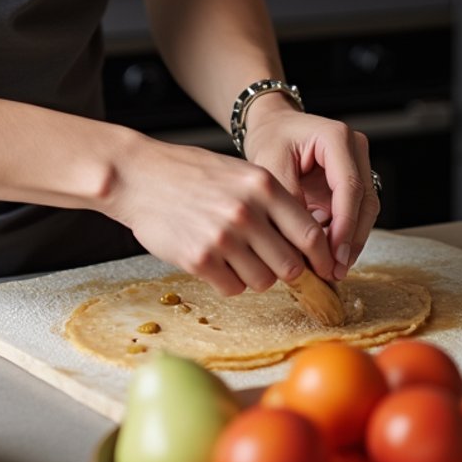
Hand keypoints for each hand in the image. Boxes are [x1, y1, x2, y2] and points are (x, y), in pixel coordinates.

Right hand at [104, 131, 334, 295]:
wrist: (138, 175)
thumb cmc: (190, 173)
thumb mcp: (239, 173)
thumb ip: (272, 202)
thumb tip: (307, 242)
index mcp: (263, 185)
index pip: (311, 235)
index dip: (322, 258)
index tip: (324, 269)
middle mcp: (247, 212)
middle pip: (291, 266)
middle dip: (286, 271)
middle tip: (270, 262)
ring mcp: (223, 237)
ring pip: (263, 282)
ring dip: (254, 276)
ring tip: (234, 255)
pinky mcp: (199, 260)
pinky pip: (232, 288)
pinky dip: (227, 281)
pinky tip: (213, 259)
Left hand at [242, 102, 379, 280]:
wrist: (272, 126)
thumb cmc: (270, 138)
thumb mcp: (270, 166)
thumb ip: (288, 201)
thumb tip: (303, 244)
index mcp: (337, 138)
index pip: (349, 187)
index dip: (345, 225)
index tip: (334, 255)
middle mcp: (355, 150)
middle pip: (364, 202)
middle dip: (350, 240)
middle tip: (335, 270)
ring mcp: (358, 166)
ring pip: (364, 212)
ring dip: (349, 242)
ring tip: (331, 269)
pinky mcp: (353, 182)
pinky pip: (354, 214)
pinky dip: (342, 235)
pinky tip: (327, 257)